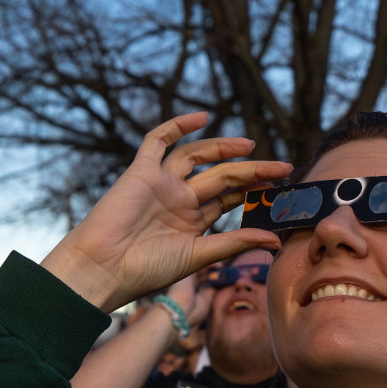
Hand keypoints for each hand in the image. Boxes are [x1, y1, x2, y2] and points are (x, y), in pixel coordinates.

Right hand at [41, 115, 288, 310]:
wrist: (103, 268)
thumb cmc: (145, 270)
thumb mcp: (197, 256)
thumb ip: (234, 243)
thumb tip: (275, 240)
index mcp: (193, 222)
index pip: (230, 200)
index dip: (255, 192)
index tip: (282, 190)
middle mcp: (180, 200)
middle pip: (222, 177)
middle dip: (252, 171)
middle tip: (283, 168)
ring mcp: (161, 183)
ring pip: (197, 157)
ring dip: (223, 149)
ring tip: (251, 147)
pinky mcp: (141, 171)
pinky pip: (159, 141)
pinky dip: (179, 126)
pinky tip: (203, 117)